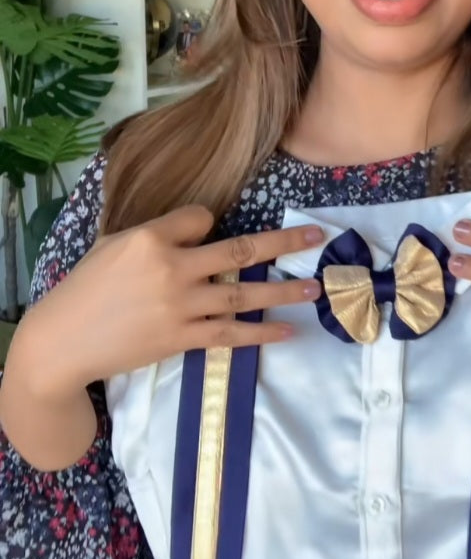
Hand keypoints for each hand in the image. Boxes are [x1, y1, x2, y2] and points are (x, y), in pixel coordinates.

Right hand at [14, 206, 322, 399]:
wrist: (65, 339)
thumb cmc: (88, 287)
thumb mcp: (117, 244)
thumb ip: (161, 234)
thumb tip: (204, 225)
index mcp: (153, 238)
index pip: (202, 219)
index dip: (209, 224)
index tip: (208, 232)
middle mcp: (173, 268)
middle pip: (239, 250)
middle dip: (283, 243)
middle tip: (317, 237)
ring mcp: (181, 306)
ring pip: (242, 293)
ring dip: (282, 291)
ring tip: (314, 289)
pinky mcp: (182, 338)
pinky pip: (230, 334)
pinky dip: (261, 332)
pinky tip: (287, 330)